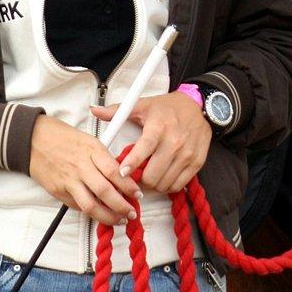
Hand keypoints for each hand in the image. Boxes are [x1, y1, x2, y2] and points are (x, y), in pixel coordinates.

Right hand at [28, 115, 142, 225]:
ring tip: (119, 220)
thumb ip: (103, 157)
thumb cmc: (62, 136)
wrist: (33, 139)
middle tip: (131, 213)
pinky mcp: (58, 191)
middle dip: (122, 206)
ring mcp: (69, 180)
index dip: (128, 186)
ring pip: (91, 206)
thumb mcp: (88, 139)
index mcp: (92, 149)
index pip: (115, 172)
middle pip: (105, 192)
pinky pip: (77, 206)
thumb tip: (120, 175)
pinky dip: (90, 212)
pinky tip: (99, 214)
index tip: (137, 194)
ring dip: (108, 216)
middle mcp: (81, 166)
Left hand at [90, 91, 211, 193]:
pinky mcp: (196, 162)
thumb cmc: (168, 108)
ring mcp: (187, 154)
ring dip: (153, 184)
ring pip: (164, 183)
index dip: (131, 164)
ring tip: (148, 175)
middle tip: (135, 176)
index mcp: (158, 126)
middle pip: (152, 174)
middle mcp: (174, 141)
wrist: (197, 107)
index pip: (143, 149)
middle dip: (140, 179)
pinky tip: (163, 176)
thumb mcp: (143, 106)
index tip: (121, 172)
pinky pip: (178, 185)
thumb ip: (118, 111)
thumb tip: (95, 111)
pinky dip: (168, 185)